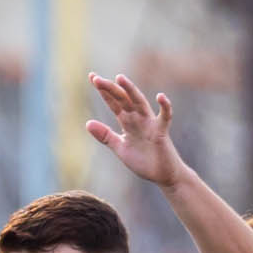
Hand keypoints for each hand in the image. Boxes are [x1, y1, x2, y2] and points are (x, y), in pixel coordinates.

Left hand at [84, 73, 187, 190]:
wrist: (162, 175)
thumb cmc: (143, 161)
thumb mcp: (120, 148)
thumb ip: (106, 136)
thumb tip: (88, 123)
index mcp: (128, 122)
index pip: (114, 103)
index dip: (104, 91)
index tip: (92, 77)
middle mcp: (138, 119)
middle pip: (123, 100)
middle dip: (110, 89)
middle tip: (95, 79)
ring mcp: (150, 124)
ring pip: (139, 103)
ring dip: (130, 91)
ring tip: (120, 78)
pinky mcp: (161, 132)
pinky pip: (165, 117)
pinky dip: (165, 106)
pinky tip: (160, 96)